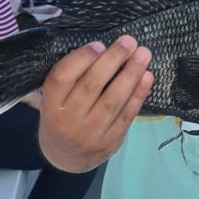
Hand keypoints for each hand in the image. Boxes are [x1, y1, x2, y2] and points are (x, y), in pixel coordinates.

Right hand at [39, 35, 152, 172]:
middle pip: (91, 85)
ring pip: (113, 99)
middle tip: (129, 41)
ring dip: (131, 74)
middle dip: (113, 59)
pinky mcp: (111, 141)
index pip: (62, 77)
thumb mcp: (54, 99)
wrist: (66, 157)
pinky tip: (147, 77)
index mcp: (50, 105)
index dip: (81, 58)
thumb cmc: (62, 116)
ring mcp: (91, 133)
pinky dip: (139, 94)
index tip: (99, 44)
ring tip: (143, 54)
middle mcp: (69, 120)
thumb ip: (70, 78)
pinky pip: (127, 114)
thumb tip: (102, 48)